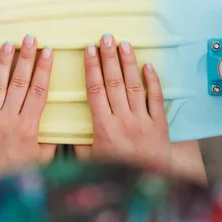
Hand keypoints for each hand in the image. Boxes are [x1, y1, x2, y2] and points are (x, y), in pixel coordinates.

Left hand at [0, 35, 55, 182]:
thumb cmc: (17, 175)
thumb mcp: (41, 160)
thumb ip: (51, 139)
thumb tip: (60, 122)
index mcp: (29, 127)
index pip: (39, 91)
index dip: (44, 69)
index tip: (48, 51)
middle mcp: (9, 120)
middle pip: (20, 82)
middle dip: (26, 58)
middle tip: (30, 39)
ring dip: (4, 63)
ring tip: (8, 45)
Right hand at [75, 33, 169, 170]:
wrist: (149, 184)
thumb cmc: (115, 173)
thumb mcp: (89, 161)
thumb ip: (77, 143)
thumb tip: (62, 127)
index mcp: (103, 128)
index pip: (95, 91)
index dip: (91, 68)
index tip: (88, 50)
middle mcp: (123, 120)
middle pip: (114, 83)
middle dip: (108, 58)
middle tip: (105, 37)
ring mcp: (143, 120)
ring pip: (134, 86)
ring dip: (128, 63)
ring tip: (123, 43)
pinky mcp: (159, 123)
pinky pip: (156, 98)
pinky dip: (152, 81)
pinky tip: (147, 65)